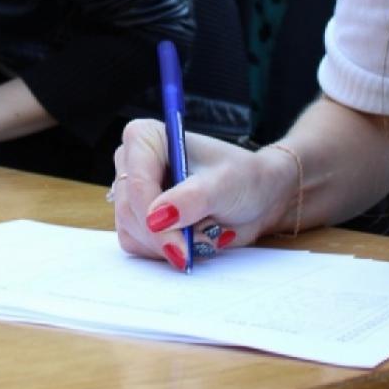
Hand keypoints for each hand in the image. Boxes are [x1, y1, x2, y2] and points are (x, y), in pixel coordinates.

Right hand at [111, 119, 298, 270]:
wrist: (257, 198)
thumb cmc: (244, 178)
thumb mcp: (224, 184)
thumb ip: (192, 199)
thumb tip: (157, 218)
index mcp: (147, 138)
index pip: (136, 183)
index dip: (153, 217)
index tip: (180, 245)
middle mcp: (132, 163)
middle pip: (130, 210)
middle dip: (166, 235)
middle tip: (203, 240)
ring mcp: (132, 192)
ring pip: (131, 231)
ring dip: (169, 244)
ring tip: (204, 233)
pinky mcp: (137, 217)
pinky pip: (137, 244)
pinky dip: (165, 250)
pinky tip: (191, 239)